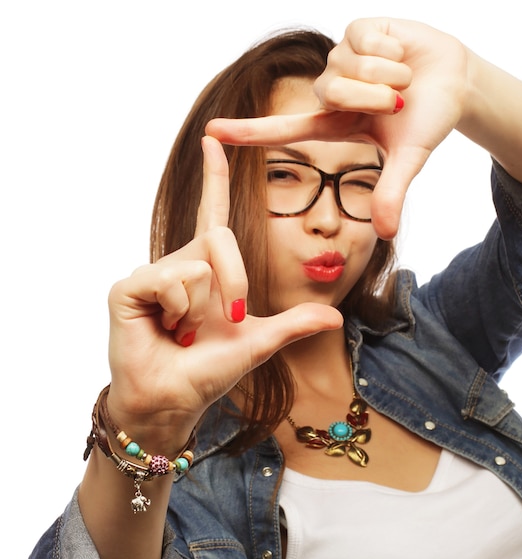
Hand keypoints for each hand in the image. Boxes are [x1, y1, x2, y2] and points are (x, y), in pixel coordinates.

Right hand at [106, 136, 342, 449]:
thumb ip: (293, 325)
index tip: (214, 139)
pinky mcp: (129, 288)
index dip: (216, 178)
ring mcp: (151, 274)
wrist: (176, 399)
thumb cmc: (209, 371)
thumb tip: (336, 318)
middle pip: (220, 241)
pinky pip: (170, 282)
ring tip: (185, 333)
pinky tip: (166, 331)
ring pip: (198, 267)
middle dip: (235, 285)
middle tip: (224, 321)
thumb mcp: (258, 343)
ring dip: (202, 312)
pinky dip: (180, 313)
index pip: (212, 214)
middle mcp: (179, 263)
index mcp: (206, 269)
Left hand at [206, 18, 470, 238]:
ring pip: (349, 65)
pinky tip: (402, 54)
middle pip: (332, 91)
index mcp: (334, 124)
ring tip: (405, 78)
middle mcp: (331, 92)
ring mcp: (341, 59)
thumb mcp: (409, 159)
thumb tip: (386, 234)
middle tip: (400, 100)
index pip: (283, 129)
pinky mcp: (356, 30)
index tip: (212, 133)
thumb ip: (391, 193)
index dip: (248, 132)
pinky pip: (364, 39)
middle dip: (374, 96)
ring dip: (387, 75)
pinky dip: (392, 50)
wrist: (455, 80)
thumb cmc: (427, 119)